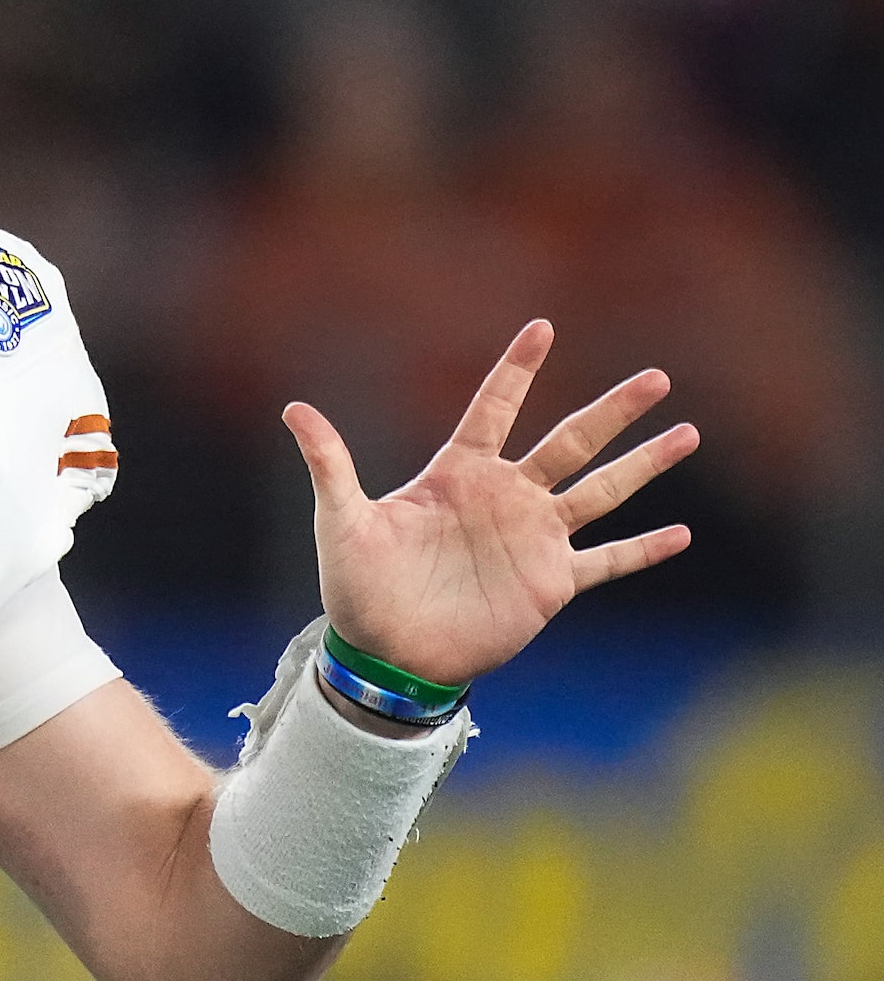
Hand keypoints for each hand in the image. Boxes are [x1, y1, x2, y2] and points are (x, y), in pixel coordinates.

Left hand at [282, 319, 696, 684]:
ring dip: (644, 465)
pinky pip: (606, 561)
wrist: (385, 652)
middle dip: (613, 410)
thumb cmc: (357, 585)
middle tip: (656, 377)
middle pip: (570, 441)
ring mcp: (532, 538)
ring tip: (687, 433)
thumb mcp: (342, 520)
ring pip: (601, 490)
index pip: (493, 408)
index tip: (543, 327)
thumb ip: (329, 463)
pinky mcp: (550, 584)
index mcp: (458, 474)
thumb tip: (293, 407)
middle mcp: (505, 497)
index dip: (516, 370)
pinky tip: (681, 533)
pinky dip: (642, 549)